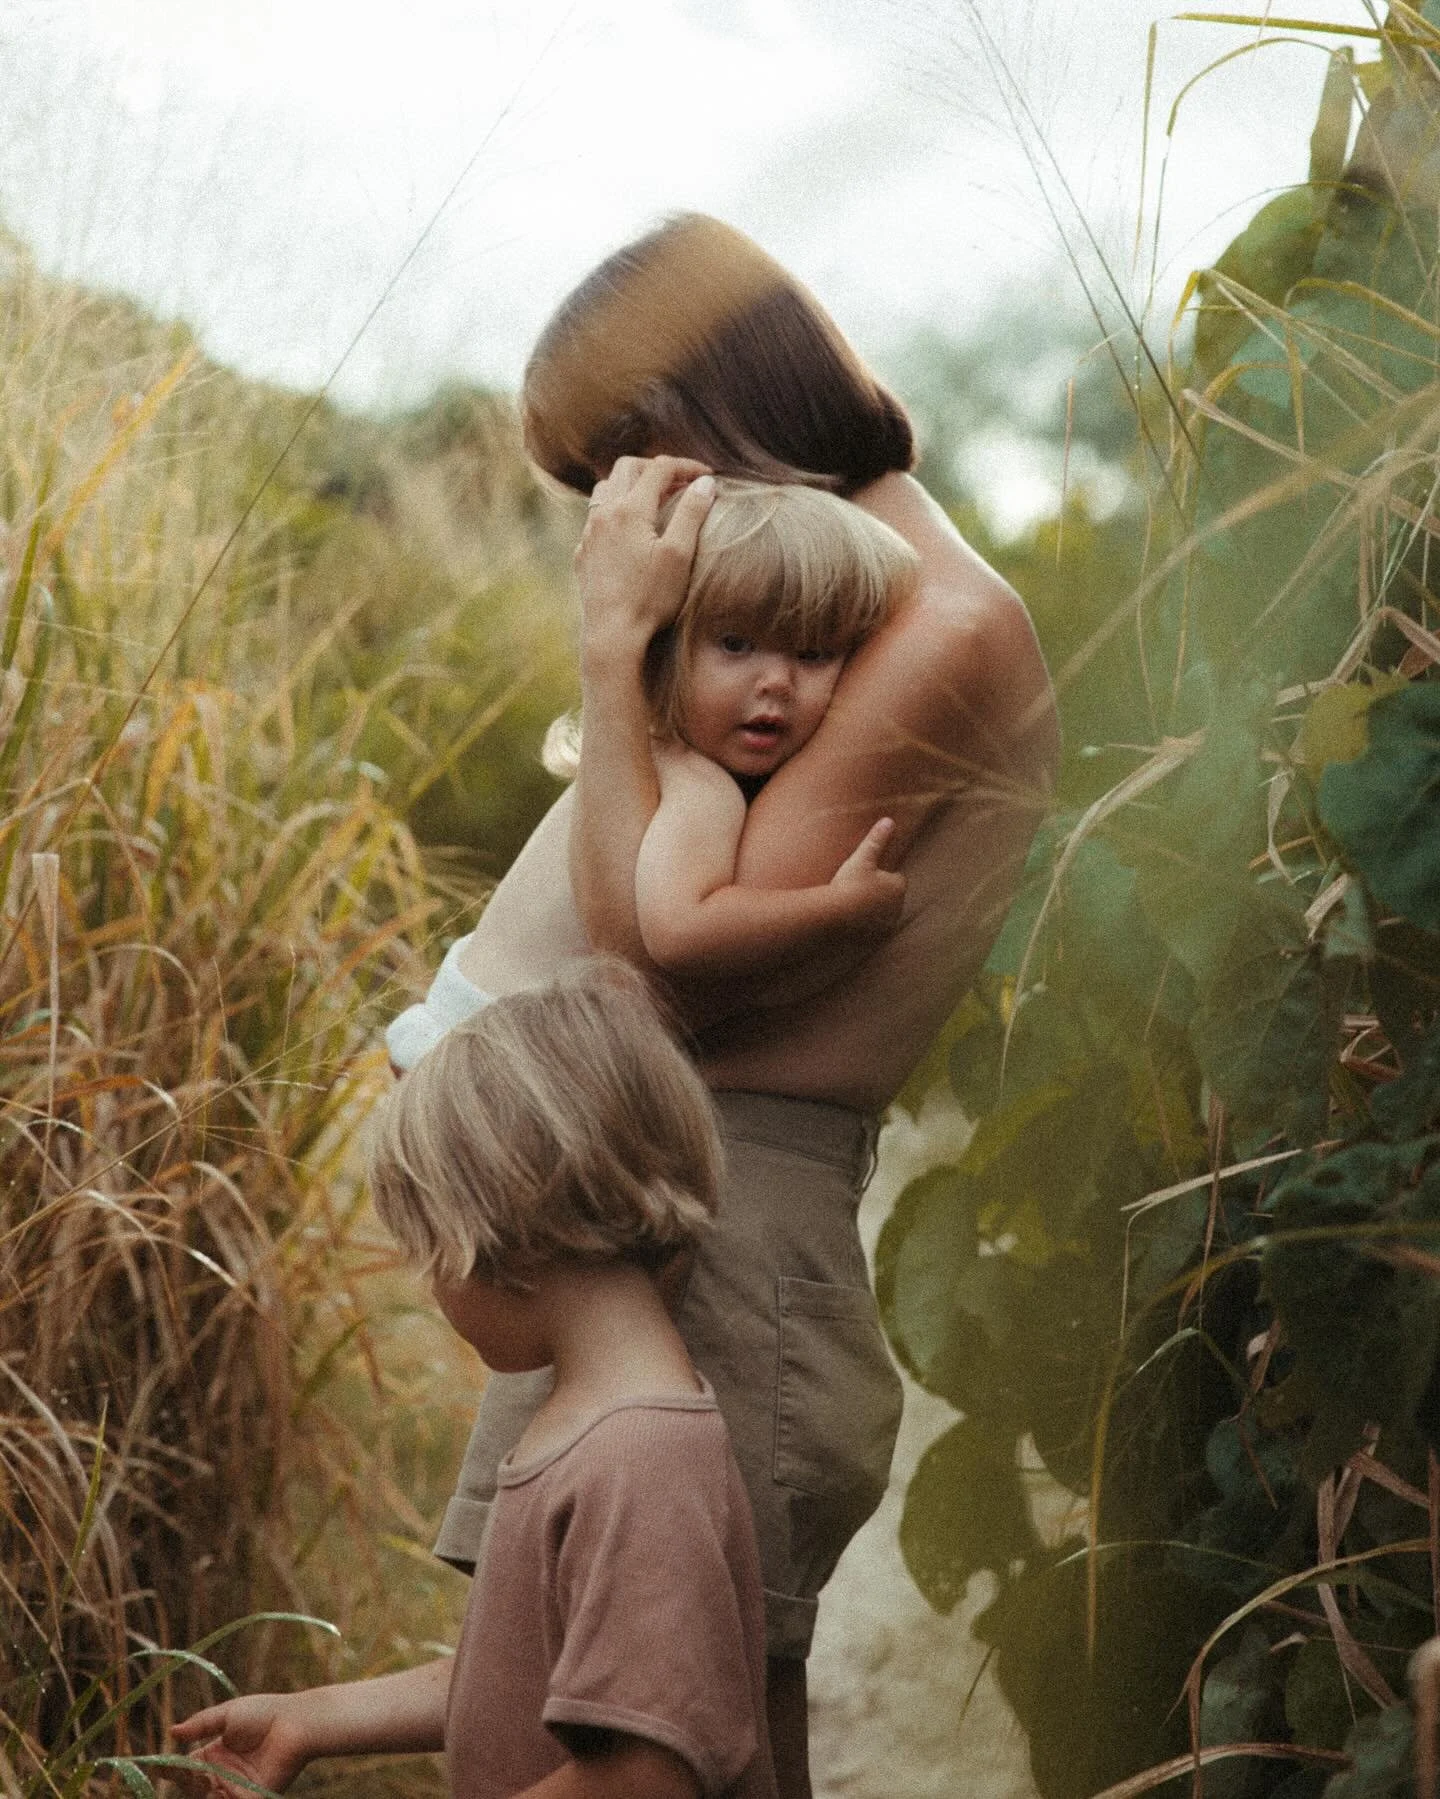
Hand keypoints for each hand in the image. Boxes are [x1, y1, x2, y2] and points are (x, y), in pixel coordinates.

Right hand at [170, 1694, 309, 1796]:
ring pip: (207, 1798)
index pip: (185, 1768)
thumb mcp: (228, 1714)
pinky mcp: (250, 1798)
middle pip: (192, 1788)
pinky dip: (220, 1798)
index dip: (171, 1770)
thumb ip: (201, 1724)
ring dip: (203, 1791)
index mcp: (214, 1754)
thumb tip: (172, 1731)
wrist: (296, 1725)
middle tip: (194, 1771)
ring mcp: (234, 1788)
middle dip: (188, 1781)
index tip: (158, 1768)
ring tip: (209, 1779)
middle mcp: (221, 1774)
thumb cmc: (264, 1713)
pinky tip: (219, 1789)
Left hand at [575, 456, 714, 653]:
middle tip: (681, 482)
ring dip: (631, 485)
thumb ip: (692, 513)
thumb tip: (705, 483)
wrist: (612, 636)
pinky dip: (616, 511)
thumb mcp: (680, 555)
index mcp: (630, 509)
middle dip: (656, 468)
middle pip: (627, 467)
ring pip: (606, 488)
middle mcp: (604, 514)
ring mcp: (589, 533)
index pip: (660, 469)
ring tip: (654, 500)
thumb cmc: (650, 599)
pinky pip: (596, 517)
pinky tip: (631, 531)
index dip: (687, 466)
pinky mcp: (583, 553)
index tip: (708, 475)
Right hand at [828, 818, 906, 937]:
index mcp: (898, 887)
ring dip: (873, 911)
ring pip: (883, 915)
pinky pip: (873, 931)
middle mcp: (898, 907)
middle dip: (879, 895)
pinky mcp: (875, 940)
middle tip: (857, 891)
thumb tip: (889, 820)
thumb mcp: (862, 858)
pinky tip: (850, 923)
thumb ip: (876, 839)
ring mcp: (887, 925)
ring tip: (852, 907)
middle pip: (890, 898)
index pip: (896, 879)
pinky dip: (865, 927)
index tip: (866, 876)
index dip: (881, 876)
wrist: (833, 917)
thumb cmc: (849, 884)